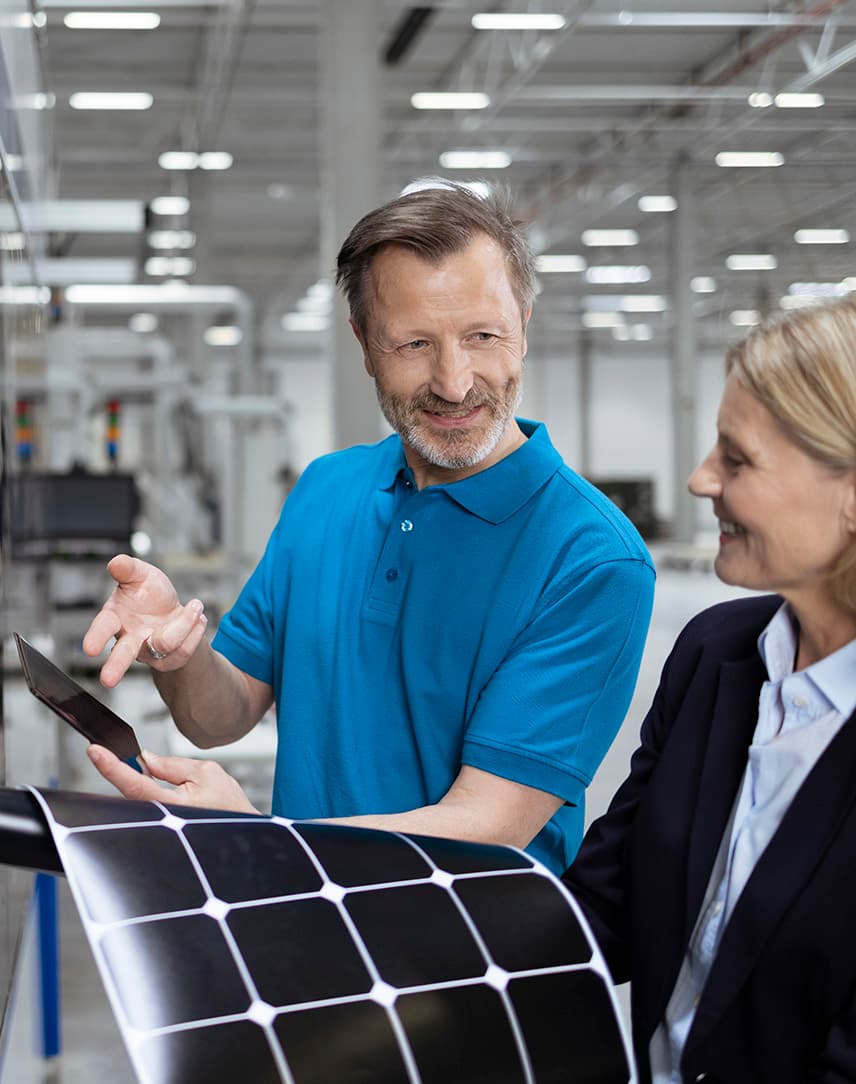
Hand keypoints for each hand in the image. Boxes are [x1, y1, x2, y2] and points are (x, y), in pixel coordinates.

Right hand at [82, 554, 207, 686]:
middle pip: (122, 655)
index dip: (96, 636)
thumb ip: (128, 569)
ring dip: (183, 624)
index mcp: (115, 617)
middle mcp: (129, 639)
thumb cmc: (149, 593)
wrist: (173, 610)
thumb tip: (115, 562)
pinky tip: (198, 619)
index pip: (103, 626)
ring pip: (165, 644)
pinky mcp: (167, 660)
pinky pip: (184, 649)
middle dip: (115, 666)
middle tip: (108, 680)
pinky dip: (195, 630)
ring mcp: (148, 652)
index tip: (89, 649)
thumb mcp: (141, 575)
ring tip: (195, 606)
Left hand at [87, 745, 259, 814]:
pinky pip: (144, 809)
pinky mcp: (160, 831)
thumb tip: (145, 760)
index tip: (95, 752)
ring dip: (133, 783)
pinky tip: (147, 784)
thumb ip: (173, 765)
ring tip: (140, 769)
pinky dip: (141, 793)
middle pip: (129, 794)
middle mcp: (162, 821)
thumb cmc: (230, 807)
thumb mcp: (206, 773)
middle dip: (121, 772)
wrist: (243, 836)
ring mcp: (160, 829)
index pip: (135, 784)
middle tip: (111, 753)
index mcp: (174, 806)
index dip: (112, 767)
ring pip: (135, 801)